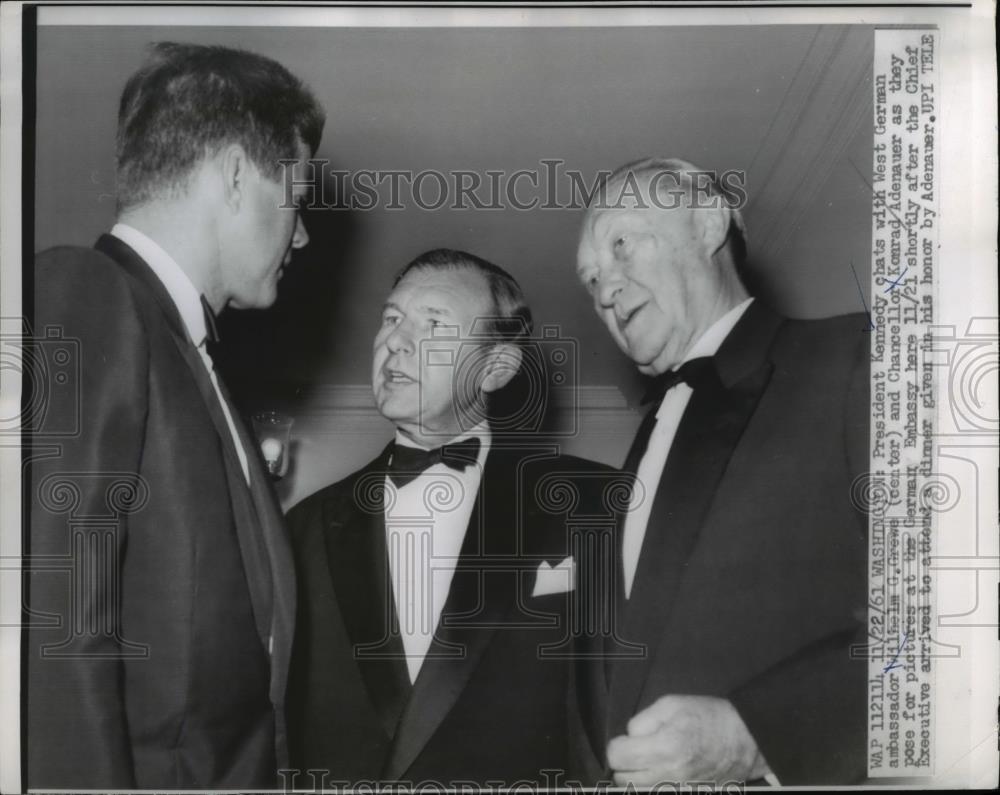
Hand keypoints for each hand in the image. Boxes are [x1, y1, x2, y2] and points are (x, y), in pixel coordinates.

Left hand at [607, 694, 769, 785]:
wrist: (746, 741)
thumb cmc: (709, 717)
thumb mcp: (672, 704)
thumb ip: (643, 720)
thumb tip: (629, 737)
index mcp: (664, 747)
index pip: (617, 756)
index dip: (618, 744)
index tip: (627, 739)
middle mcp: (668, 775)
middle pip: (622, 779)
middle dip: (625, 762)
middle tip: (638, 748)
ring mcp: (678, 790)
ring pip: (638, 791)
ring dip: (637, 776)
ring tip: (651, 759)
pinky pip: (656, 793)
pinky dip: (653, 784)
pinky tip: (663, 769)